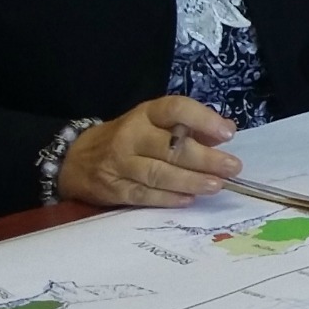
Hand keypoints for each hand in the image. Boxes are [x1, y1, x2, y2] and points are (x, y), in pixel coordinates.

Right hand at [56, 95, 240, 207]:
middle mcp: (132, 135)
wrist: (76, 159)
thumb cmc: (131, 138)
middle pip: (171, 147)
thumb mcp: (156, 123)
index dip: (203, 119)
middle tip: (232, 167)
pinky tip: (189, 200)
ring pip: (159, 173)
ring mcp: (120, 163)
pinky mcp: (114, 189)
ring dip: (191, 181)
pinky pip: (144, 195)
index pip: (175, 109)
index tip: (228, 133)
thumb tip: (227, 130)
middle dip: (205, 158)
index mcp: (146, 114)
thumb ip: (192, 127)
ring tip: (216, 185)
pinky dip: (168, 198)